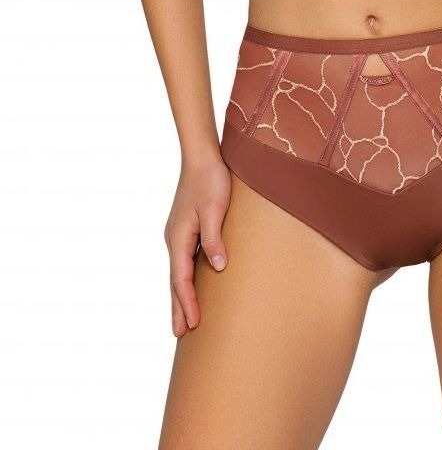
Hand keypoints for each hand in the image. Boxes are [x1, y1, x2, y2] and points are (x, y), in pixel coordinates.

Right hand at [164, 153, 231, 336]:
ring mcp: (179, 234)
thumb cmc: (211, 180)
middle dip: (177, 307)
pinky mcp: (186, 228)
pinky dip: (185, 279)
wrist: (202, 156)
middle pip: (175, 280)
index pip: (182, 278)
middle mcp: (174, 239)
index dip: (188, 302)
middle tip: (179, 334)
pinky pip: (184, 261)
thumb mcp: (214, 209)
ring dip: (180, 296)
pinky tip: (192, 284)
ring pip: (179, 272)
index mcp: (178, 238)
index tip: (193, 325)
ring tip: (183, 319)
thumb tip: (217, 268)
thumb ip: (214, 238)